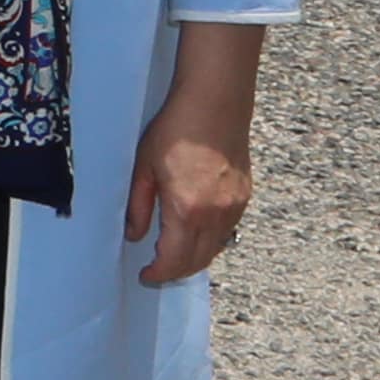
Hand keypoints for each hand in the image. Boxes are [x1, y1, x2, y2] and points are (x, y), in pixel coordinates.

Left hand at [122, 107, 250, 286]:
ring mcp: (235, 207)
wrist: (215, 103)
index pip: (174, 260)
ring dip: (194, 259)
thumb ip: (139, 207)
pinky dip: (210, 242)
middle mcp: (216, 215)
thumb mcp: (144, 168)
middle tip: (157, 270)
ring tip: (173, 256)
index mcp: (187, 210)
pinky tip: (195, 234)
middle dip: (176, 272)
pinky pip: (227, 232)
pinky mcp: (245, 197)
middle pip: (198, 261)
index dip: (159, 273)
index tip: (146, 275)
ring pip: (215, 249)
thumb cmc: (176, 130)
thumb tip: (135, 235)